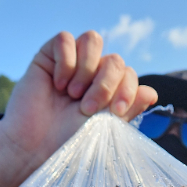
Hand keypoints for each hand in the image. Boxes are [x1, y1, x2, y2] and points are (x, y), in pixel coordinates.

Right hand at [0, 30, 157, 186]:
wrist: (35, 147)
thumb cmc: (69, 142)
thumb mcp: (106, 127)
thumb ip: (128, 108)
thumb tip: (152, 93)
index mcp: (109, 91)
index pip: (129, 74)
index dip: (127, 89)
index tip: (115, 110)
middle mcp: (92, 75)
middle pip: (115, 59)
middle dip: (106, 84)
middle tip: (87, 108)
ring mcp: (72, 63)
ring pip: (93, 40)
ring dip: (87, 68)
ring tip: (72, 93)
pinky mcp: (49, 56)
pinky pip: (66, 39)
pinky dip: (66, 61)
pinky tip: (57, 83)